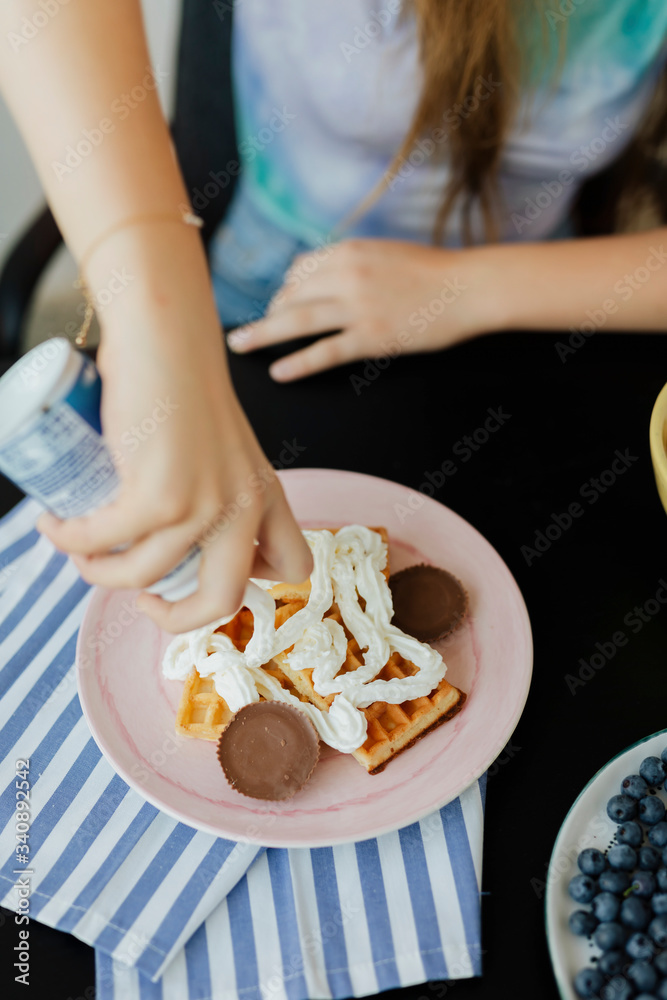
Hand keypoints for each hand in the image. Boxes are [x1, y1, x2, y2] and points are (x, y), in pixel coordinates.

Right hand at [37, 231, 311, 632]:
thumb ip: (216, 483)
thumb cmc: (182, 382)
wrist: (165, 334)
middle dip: (177, 619)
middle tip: (144, 599)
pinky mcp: (159, 495)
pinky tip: (57, 526)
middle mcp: (244, 505)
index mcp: (266, 494)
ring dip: (103, 575)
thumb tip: (170, 533)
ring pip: (148, 578)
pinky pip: (104, 544)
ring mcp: (204, 504)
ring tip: (82, 554)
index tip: (205, 576)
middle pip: (224, 600)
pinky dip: (71, 543)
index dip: (252, 586)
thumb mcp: (223, 445)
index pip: (293, 567)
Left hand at [227, 238, 492, 379]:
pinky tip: (278, 372)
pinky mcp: (371, 338)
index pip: (299, 269)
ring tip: (238, 345)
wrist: (467, 287)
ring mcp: (357, 308)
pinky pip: (325, 352)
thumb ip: (353, 262)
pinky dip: (298, 363)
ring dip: (262, 334)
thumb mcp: (385, 253)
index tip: (281, 302)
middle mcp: (346, 276)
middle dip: (270, 313)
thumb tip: (323, 275)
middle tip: (255, 330)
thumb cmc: (432, 270)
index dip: (286, 288)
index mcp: (348, 252)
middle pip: (291, 295)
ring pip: (297, 322)